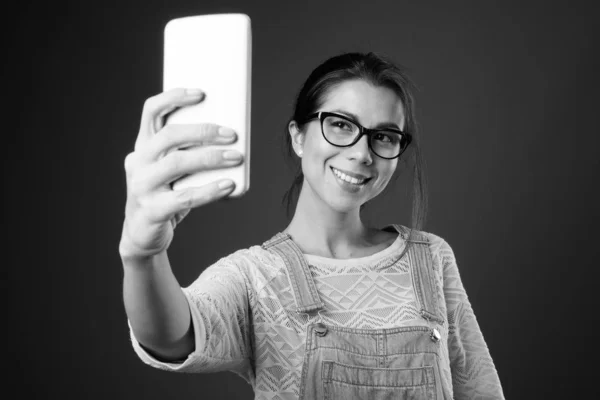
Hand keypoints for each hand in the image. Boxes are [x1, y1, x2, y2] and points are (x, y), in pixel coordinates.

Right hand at [119, 88, 242, 258]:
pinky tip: (228, 185)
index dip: (174, 97)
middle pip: (169, 136)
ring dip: (210, 158)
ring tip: (237, 157)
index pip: (151, 111)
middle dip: (203, 131)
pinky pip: (184, 197)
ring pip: (176, 163)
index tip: (202, 93)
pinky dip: (209, 190)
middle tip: (232, 134)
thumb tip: (231, 137)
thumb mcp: (172, 170)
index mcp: (143, 145)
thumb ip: (189, 152)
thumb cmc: (166, 194)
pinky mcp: (151, 210)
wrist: (143, 234)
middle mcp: (138, 162)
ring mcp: (141, 187)